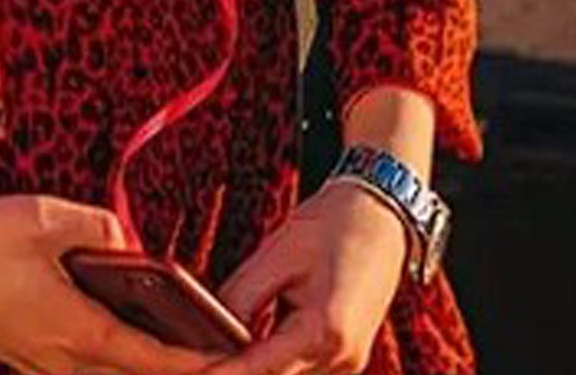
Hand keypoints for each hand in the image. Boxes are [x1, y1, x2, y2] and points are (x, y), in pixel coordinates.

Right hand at [0, 191, 232, 374]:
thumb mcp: (44, 216)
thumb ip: (101, 228)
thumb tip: (129, 244)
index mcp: (76, 329)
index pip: (155, 363)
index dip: (201, 367)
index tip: (238, 364)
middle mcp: (62, 361)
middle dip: (176, 374)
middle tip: (220, 360)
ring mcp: (39, 365)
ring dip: (140, 371)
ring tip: (175, 350)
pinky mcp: (22, 358)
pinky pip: (79, 373)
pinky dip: (109, 365)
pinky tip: (115, 338)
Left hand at [199, 181, 410, 373]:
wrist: (379, 217)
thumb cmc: (329, 227)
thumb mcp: (277, 254)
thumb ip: (243, 295)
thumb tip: (209, 327)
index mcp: (326, 329)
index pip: (264, 367)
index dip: (226, 373)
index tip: (197, 374)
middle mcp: (342, 356)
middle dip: (238, 372)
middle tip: (195, 366)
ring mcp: (348, 361)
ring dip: (258, 368)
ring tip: (215, 356)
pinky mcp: (347, 356)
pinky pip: (306, 369)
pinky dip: (277, 362)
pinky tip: (249, 349)